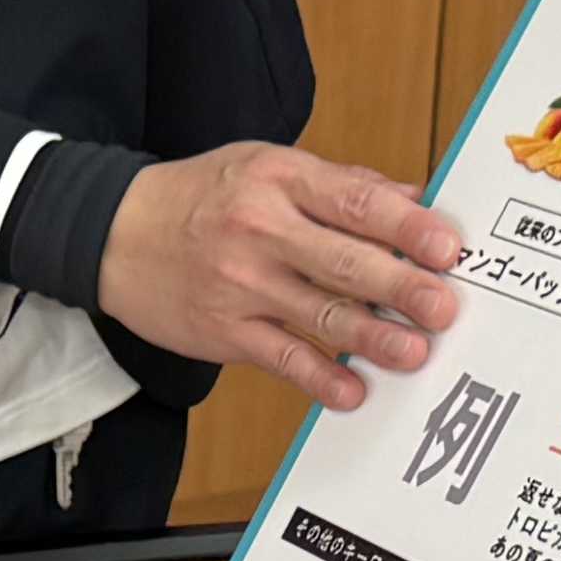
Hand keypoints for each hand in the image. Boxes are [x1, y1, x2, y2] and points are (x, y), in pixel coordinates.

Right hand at [98, 144, 462, 415]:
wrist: (114, 234)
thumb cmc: (202, 196)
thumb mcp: (268, 168)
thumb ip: (342, 185)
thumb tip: (415, 200)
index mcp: (279, 180)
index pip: (353, 201)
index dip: (405, 225)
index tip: (447, 247)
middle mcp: (260, 230)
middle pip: (343, 262)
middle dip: (402, 287)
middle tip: (444, 308)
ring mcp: (240, 285)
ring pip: (319, 314)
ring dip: (372, 338)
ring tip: (414, 353)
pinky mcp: (223, 331)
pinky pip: (281, 358)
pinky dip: (318, 378)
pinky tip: (352, 391)